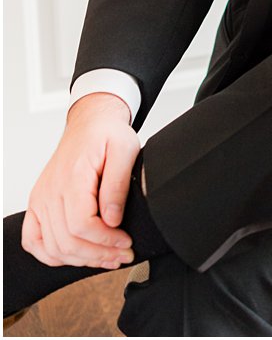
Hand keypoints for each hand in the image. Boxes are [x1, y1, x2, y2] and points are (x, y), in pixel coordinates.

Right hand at [21, 93, 138, 268]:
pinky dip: (52, 255)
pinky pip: (33, 241)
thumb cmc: (107, 135)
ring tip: (107, 258)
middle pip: (66, 241)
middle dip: (98, 255)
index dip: (105, 240)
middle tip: (123, 255)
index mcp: (72, 178)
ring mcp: (40, 200)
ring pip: (52, 246)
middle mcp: (50, 192)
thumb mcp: (125, 150)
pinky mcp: (37, 205)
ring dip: (81, 259)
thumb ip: (118, 185)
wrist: (90, 124)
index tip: (126, 243)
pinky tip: (76, 256)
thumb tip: (112, 219)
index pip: (81, 225)